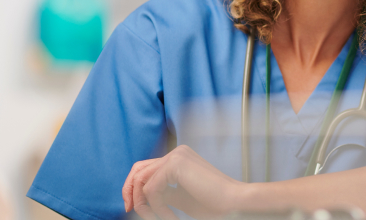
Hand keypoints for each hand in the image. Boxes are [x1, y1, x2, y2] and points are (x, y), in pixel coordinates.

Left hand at [122, 145, 244, 219]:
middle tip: (130, 210)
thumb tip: (140, 197)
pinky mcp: (175, 164)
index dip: (134, 187)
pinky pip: (152, 188)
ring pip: (142, 179)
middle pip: (138, 168)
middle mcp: (175, 152)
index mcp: (178, 158)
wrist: (236, 204)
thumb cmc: (214, 205)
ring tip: (157, 218)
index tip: (133, 208)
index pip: (146, 168)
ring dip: (145, 204)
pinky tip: (170, 217)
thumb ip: (163, 193)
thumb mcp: (180, 198)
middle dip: (130, 190)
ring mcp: (175, 155)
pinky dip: (157, 207)